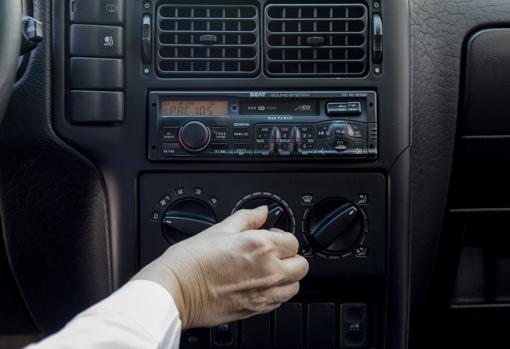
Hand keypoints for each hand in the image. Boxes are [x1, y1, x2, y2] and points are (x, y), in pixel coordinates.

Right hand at [134, 206, 308, 328]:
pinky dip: (276, 293)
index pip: (293, 241)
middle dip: (290, 257)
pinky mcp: (256, 310)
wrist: (176, 290)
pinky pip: (280, 302)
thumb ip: (248, 218)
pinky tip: (259, 284)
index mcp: (262, 247)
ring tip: (267, 270)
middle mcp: (269, 271)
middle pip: (301, 266)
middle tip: (273, 253)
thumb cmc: (192, 260)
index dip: (282, 237)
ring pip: (295, 286)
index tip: (271, 236)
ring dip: (287, 277)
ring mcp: (264, 293)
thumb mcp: (220, 228)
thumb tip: (261, 211)